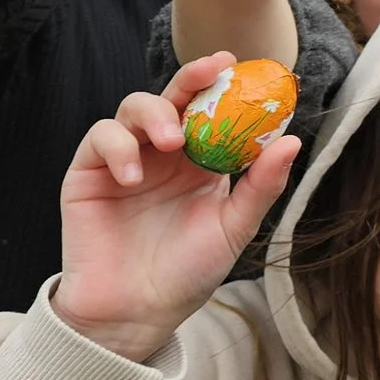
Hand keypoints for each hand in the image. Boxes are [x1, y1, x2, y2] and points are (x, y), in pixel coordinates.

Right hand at [50, 53, 302, 364]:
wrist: (136, 314)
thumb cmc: (187, 273)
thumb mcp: (233, 229)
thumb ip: (260, 187)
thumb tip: (290, 142)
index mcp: (201, 161)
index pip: (212, 109)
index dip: (226, 85)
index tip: (244, 65)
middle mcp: (163, 154)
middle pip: (173, 96)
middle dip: (192, 77)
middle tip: (211, 70)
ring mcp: (125, 160)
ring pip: (133, 107)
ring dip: (155, 112)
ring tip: (172, 141)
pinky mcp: (88, 174)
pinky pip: (100, 138)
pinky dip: (117, 147)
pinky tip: (133, 177)